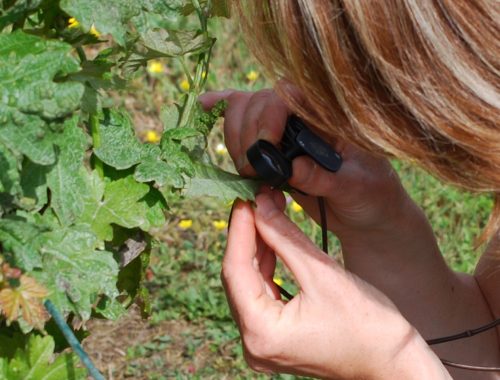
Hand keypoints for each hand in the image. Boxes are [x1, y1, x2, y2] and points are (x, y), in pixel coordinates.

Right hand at [199, 89, 413, 240]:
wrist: (366, 213)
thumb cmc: (373, 194)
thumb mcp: (357, 186)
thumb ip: (326, 177)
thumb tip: (293, 168)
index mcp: (327, 116)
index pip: (289, 95)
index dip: (269, 116)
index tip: (266, 148)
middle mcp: (302, 117)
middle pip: (257, 102)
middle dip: (246, 135)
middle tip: (254, 171)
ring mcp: (284, 133)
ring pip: (243, 114)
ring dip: (234, 141)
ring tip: (247, 172)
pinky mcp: (271, 151)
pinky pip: (243, 128)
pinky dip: (223, 116)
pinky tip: (206, 106)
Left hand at [222, 189, 449, 378]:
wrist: (392, 362)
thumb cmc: (367, 325)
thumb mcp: (323, 273)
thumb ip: (285, 237)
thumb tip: (260, 203)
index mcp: (262, 333)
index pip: (235, 270)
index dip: (239, 229)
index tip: (245, 197)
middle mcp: (254, 343)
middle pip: (238, 277)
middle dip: (248, 235)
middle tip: (257, 199)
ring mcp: (262, 342)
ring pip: (248, 283)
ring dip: (257, 247)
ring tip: (266, 212)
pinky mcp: (274, 336)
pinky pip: (261, 293)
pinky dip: (266, 266)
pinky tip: (272, 240)